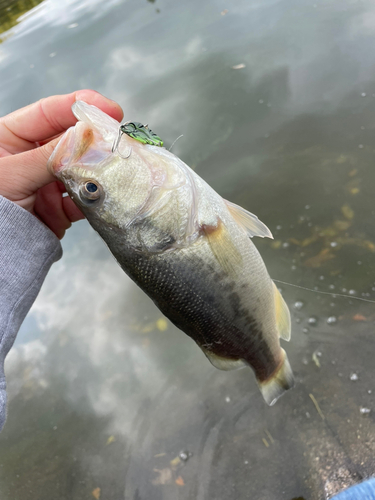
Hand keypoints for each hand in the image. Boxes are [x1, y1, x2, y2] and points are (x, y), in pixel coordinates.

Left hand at [0, 90, 122, 238]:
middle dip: (96, 139)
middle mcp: (32, 157)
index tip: (108, 109)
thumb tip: (86, 133)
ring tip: (119, 167)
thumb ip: (49, 154)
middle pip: (70, 140)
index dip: (79, 106)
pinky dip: (97, 197)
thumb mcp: (14, 173)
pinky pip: (84, 198)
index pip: (48, 113)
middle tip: (120, 138)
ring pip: (81, 169)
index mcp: (12, 138)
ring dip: (100, 169)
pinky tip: (107, 194)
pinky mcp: (60, 208)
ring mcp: (48, 182)